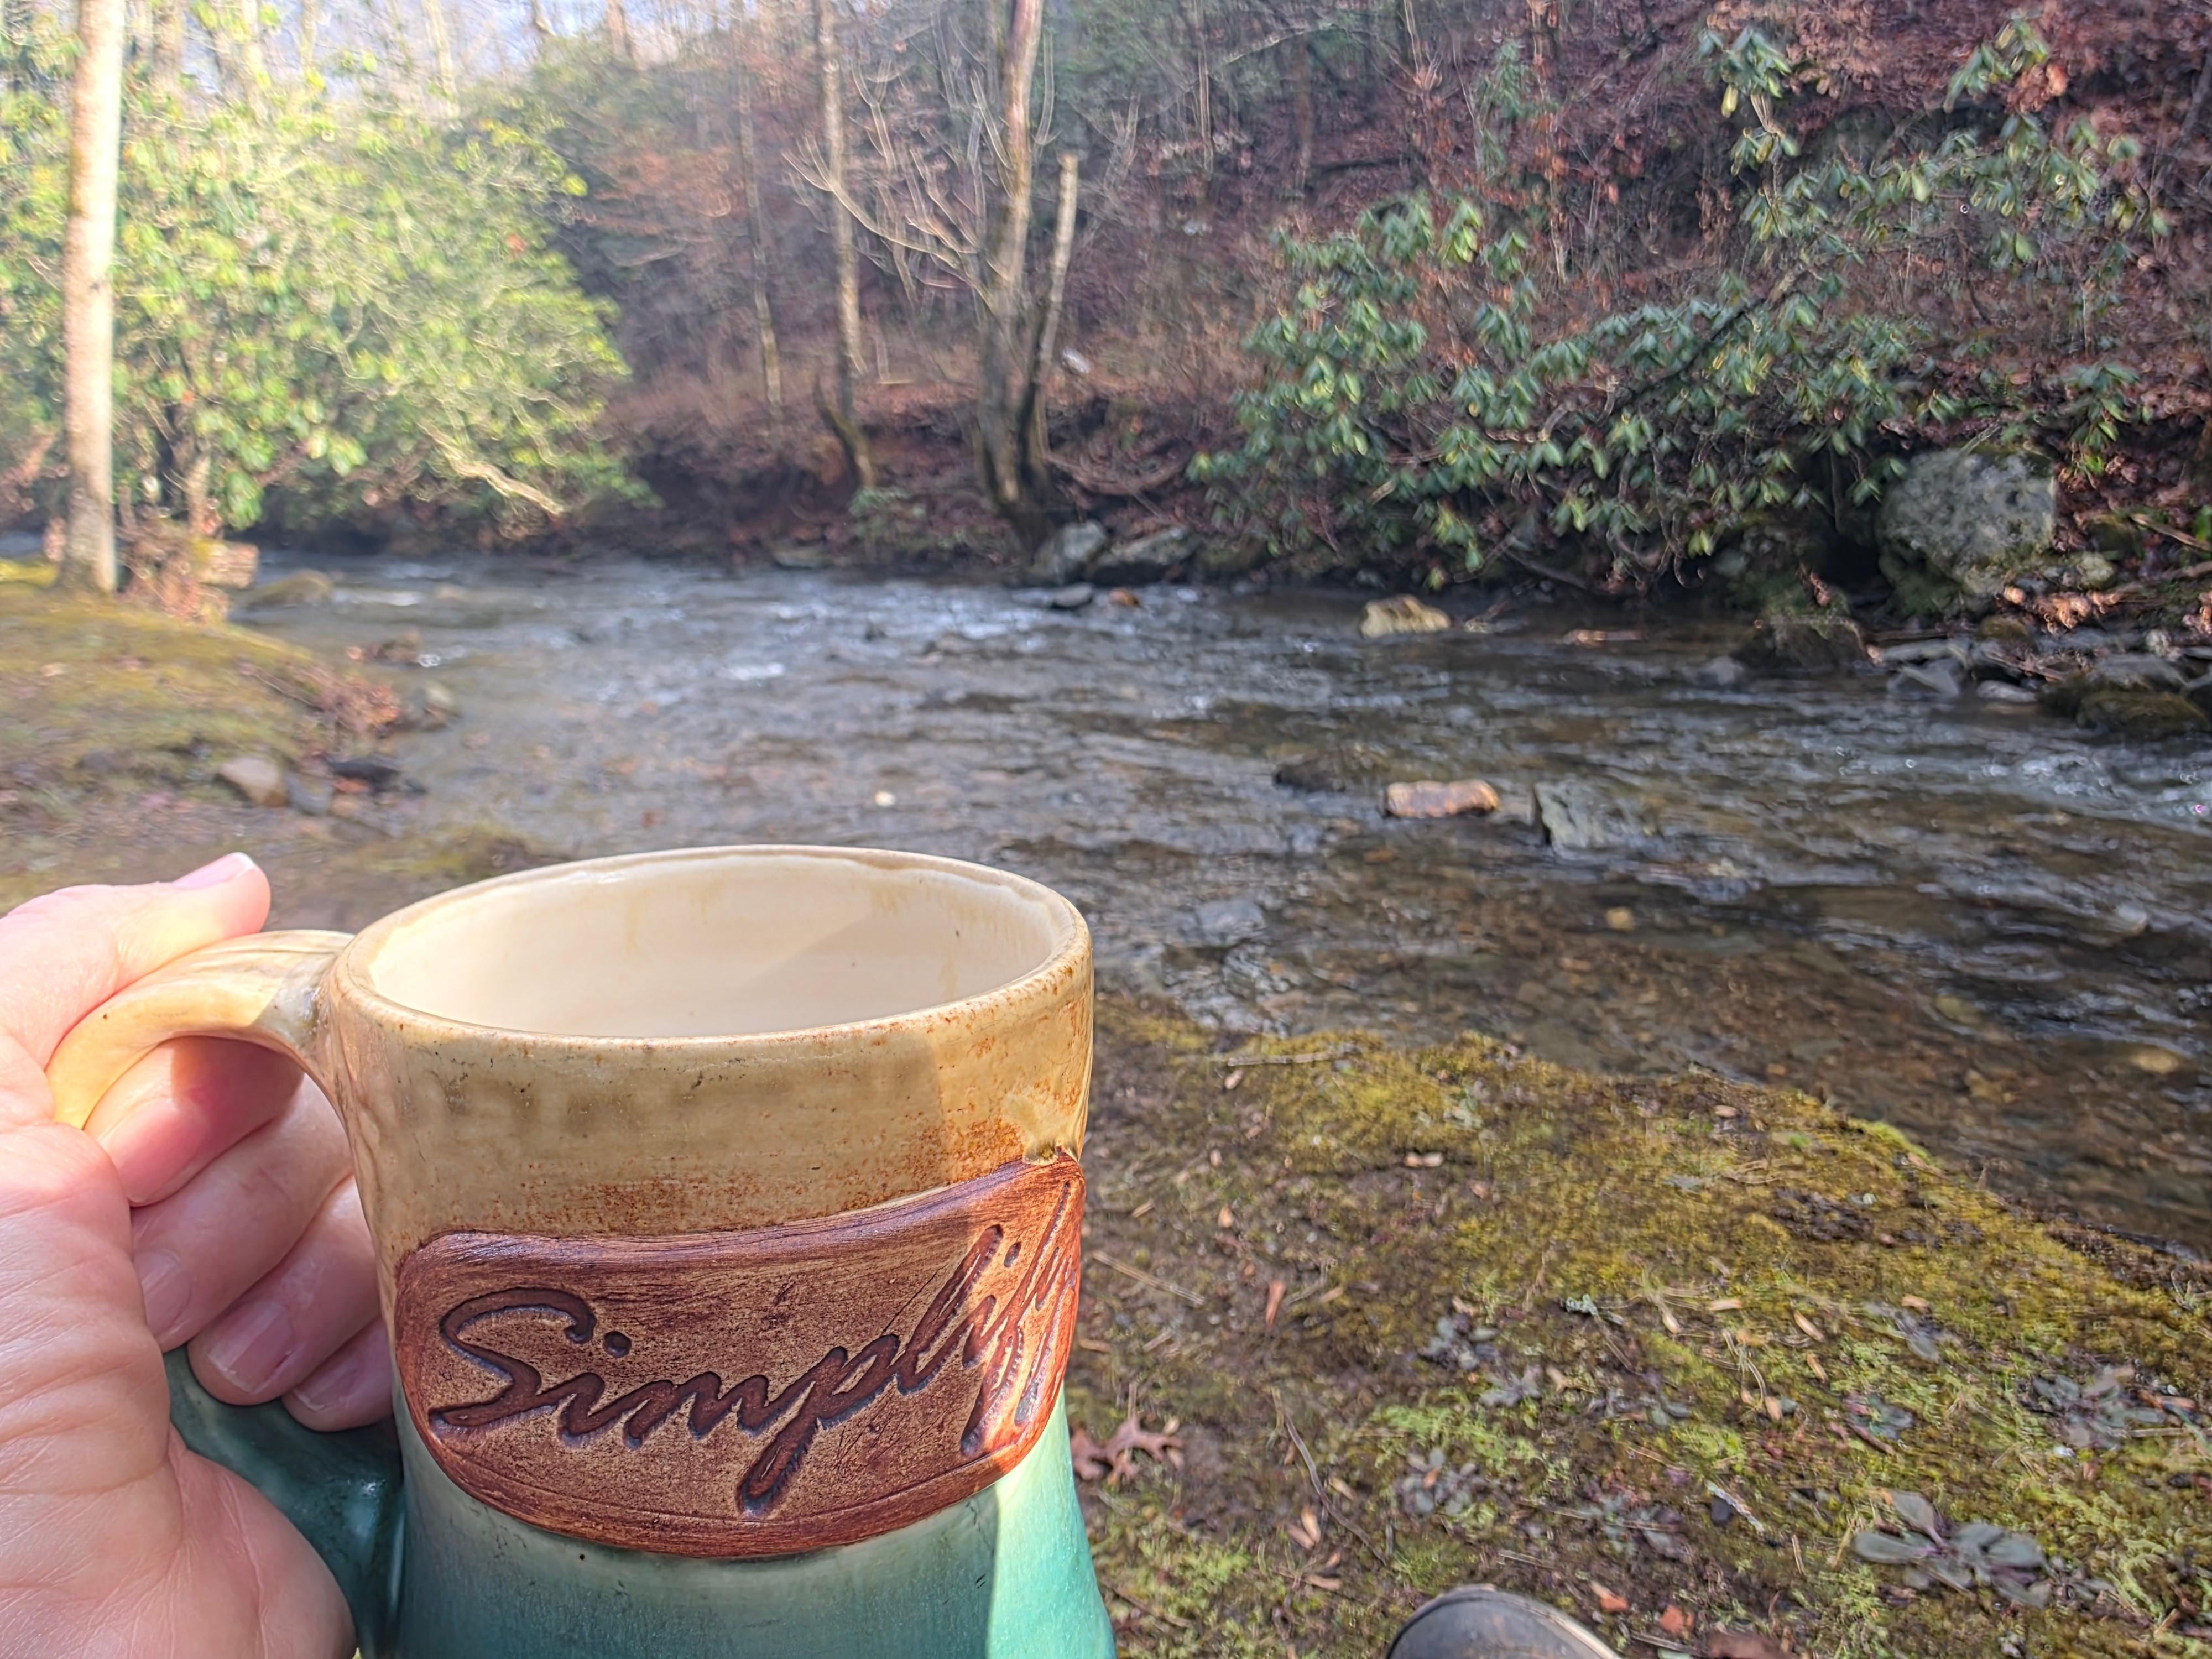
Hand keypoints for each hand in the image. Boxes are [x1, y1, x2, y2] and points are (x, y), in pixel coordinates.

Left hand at [0, 855, 384, 1656]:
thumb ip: (48, 980)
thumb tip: (229, 883)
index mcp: (67, 1158)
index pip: (204, 1016)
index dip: (195, 1072)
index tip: (132, 1163)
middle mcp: (162, 1220)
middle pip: (302, 1092)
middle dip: (235, 1193)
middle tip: (158, 1296)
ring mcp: (263, 1301)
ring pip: (378, 1179)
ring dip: (310, 1276)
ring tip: (231, 1376)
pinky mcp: (353, 1378)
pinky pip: (428, 1279)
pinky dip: (381, 1337)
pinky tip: (313, 1407)